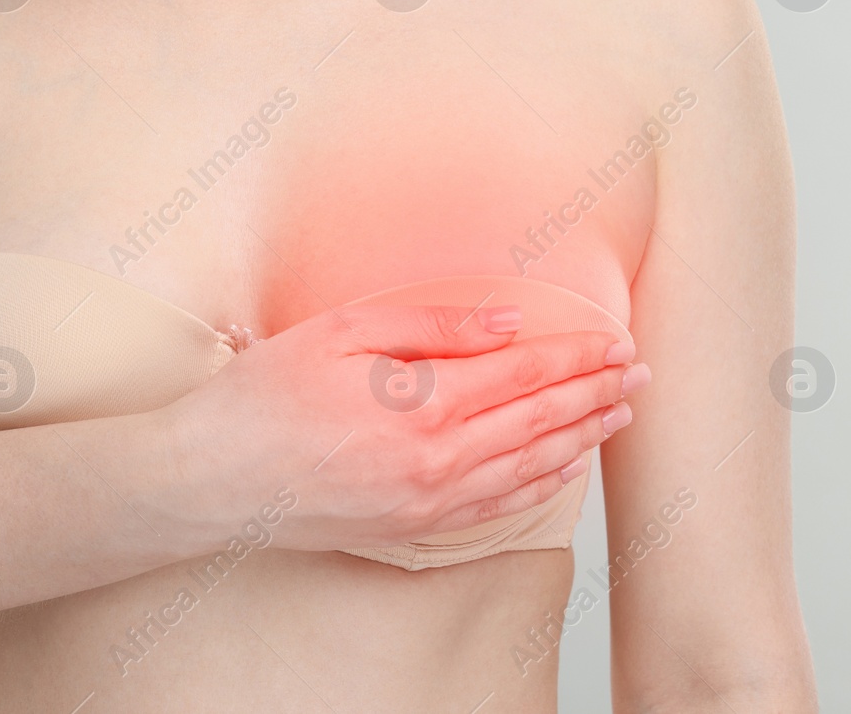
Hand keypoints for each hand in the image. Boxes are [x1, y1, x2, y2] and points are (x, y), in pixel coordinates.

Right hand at [162, 303, 646, 550]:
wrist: (214, 483)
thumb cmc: (263, 400)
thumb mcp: (341, 333)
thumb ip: (430, 324)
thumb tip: (507, 321)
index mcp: (424, 406)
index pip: (525, 373)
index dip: (576, 356)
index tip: (614, 342)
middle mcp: (439, 462)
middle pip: (540, 422)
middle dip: (595, 394)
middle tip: (637, 374)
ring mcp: (428, 503)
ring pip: (530, 469)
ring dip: (581, 439)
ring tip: (617, 415)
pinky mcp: (412, 528)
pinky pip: (497, 508)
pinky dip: (541, 485)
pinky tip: (562, 467)